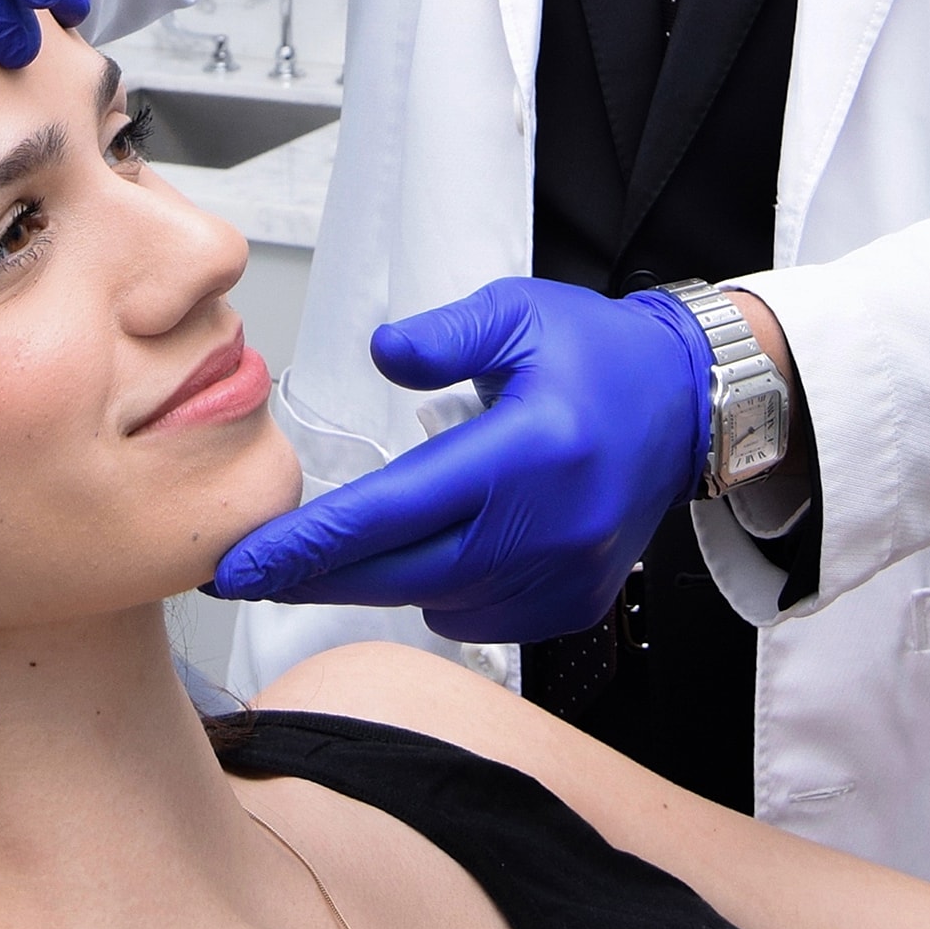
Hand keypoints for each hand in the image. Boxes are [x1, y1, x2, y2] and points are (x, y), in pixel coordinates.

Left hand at [209, 277, 713, 643]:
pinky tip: (427, 556)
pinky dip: (439, 592)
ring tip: (331, 555)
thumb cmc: (599, 357)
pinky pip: (476, 615)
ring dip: (376, 582)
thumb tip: (381, 354)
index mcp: (525, 454)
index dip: (309, 546)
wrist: (687, 405)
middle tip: (244, 577)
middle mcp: (544, 528)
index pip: (392, 513)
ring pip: (433, 600)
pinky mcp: (571, 603)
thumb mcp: (518, 314)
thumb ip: (443, 336)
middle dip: (312, 579)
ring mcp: (562, 576)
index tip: (242, 566)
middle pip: (398, 574)